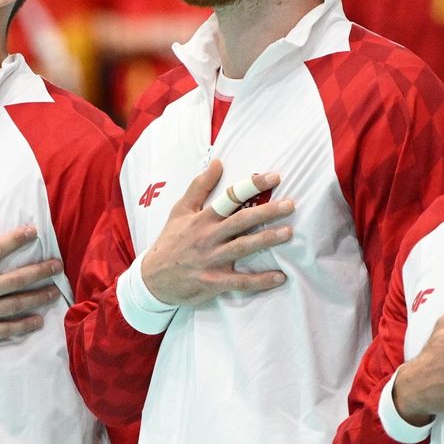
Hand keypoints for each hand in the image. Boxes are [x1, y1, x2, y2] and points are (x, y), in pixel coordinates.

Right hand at [0, 208, 62, 356]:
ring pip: (13, 305)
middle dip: (38, 271)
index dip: (16, 240)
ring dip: (36, 298)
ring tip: (54, 292)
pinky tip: (37, 321)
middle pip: (13, 280)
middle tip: (57, 265)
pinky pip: (3, 330)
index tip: (33, 232)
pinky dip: (22, 326)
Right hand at [138, 160, 292, 306]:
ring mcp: (211, 260)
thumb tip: (218, 162)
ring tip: (289, 233)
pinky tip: (280, 277)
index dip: (252, 185)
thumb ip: (199, 186)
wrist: (152, 278)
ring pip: (243, 248)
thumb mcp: (180, 211)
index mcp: (202, 218)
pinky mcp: (213, 282)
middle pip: (241, 221)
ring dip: (267, 240)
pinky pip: (240, 281)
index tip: (274, 177)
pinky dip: (260, 280)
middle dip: (267, 211)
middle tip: (290, 204)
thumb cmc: (171, 241)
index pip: (230, 197)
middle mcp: (208, 237)